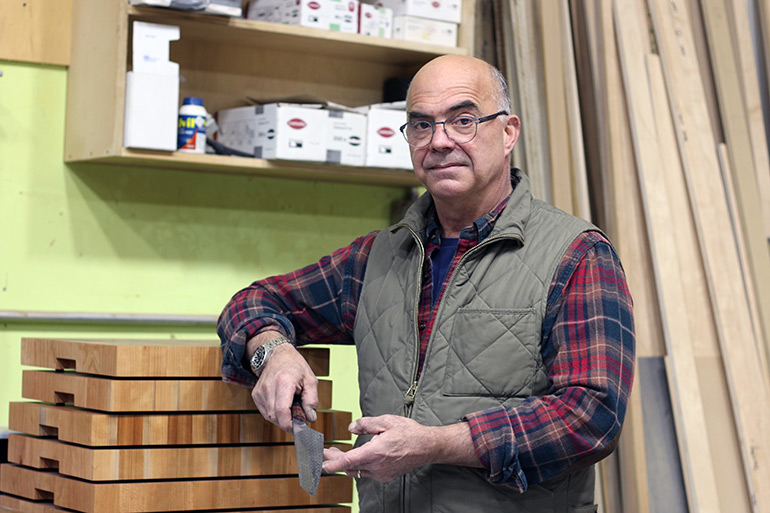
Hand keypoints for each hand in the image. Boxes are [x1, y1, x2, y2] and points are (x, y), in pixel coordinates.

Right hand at [250, 338, 317, 431]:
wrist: (277, 354)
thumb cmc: (295, 366)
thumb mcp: (310, 379)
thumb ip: (312, 400)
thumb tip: (310, 418)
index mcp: (283, 382)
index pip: (282, 411)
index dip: (290, 425)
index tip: (299, 429)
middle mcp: (268, 387)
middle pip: (275, 417)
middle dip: (288, 422)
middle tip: (299, 418)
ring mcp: (260, 391)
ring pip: (269, 417)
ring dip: (282, 418)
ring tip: (292, 408)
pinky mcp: (256, 395)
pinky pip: (265, 412)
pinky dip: (275, 414)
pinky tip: (283, 406)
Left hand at [322, 415, 479, 481]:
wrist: (427, 446)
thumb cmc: (409, 432)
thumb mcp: (386, 421)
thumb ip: (366, 424)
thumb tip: (351, 428)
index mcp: (376, 452)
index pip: (349, 461)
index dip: (333, 464)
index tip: (321, 465)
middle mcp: (377, 466)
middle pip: (350, 467)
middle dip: (335, 460)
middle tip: (326, 451)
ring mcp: (382, 473)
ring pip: (357, 471)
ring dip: (346, 463)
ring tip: (337, 453)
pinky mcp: (386, 476)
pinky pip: (367, 472)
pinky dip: (358, 466)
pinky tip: (356, 457)